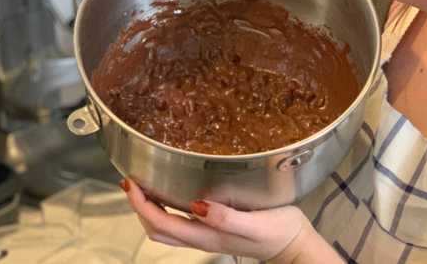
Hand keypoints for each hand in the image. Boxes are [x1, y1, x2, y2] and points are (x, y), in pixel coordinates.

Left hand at [122, 178, 328, 262]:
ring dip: (151, 209)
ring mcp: (209, 235)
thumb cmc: (280, 231)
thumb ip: (227, 218)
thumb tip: (197, 206)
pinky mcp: (217, 228)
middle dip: (140, 206)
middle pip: (157, 229)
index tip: (131, 183)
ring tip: (146, 186)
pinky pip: (181, 222)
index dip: (141, 205)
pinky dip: (168, 208)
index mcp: (207, 236)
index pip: (162, 223)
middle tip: (133, 181)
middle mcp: (203, 237)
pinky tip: (173, 191)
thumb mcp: (256, 224)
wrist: (295, 245)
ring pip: (167, 228)